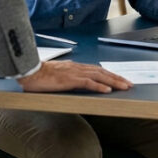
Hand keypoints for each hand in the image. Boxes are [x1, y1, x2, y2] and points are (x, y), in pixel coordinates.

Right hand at [17, 60, 131, 92]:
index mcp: (74, 67)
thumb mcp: (57, 76)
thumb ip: (68, 78)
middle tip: (129, 84)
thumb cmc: (40, 76)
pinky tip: (107, 90)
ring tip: (124, 87)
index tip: (120, 80)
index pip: (97, 70)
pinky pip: (87, 83)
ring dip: (113, 81)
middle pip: (101, 72)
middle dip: (117, 78)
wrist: (28, 72)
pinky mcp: (69, 79)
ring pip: (98, 76)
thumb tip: (77, 84)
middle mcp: (77, 68)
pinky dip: (99, 86)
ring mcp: (73, 73)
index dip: (110, 75)